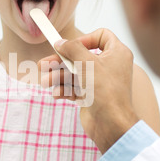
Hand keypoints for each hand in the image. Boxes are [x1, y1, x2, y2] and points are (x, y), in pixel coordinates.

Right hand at [39, 28, 138, 153]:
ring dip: (59, 77)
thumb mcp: (87, 63)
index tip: (70, 46)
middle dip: (60, 62)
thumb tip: (60, 42)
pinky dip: (65, 90)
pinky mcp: (92, 96)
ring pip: (75, 74)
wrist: (111, 124)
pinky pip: (75, 88)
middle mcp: (110, 66)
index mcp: (116, 53)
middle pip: (80, 57)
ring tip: (45, 82)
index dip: (84, 39)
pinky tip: (56, 93)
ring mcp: (100, 82)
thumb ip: (72, 49)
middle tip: (43, 64)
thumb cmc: (105, 91)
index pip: (102, 36)